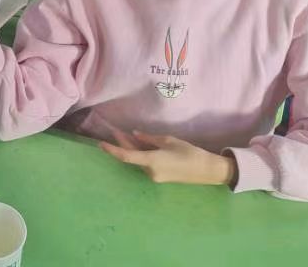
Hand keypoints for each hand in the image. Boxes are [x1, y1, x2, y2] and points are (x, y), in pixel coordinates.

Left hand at [100, 130, 236, 185]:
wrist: (206, 170)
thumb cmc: (188, 152)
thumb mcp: (168, 141)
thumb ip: (149, 139)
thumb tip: (135, 135)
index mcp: (151, 161)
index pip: (126, 156)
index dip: (112, 150)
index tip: (101, 144)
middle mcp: (150, 171)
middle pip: (131, 157)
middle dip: (123, 144)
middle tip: (116, 130)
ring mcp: (154, 176)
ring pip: (138, 160)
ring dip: (131, 149)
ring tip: (126, 134)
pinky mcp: (160, 177)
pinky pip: (146, 164)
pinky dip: (140, 154)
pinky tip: (139, 145)